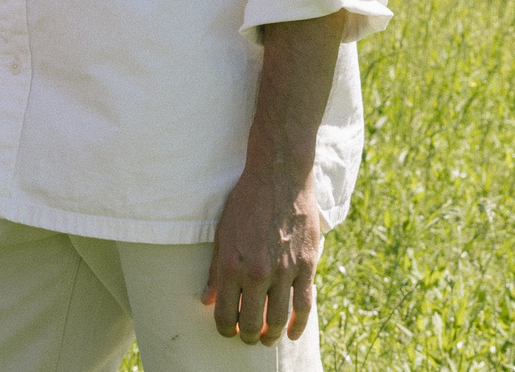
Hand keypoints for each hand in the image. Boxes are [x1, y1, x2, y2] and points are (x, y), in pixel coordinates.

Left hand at [201, 170, 323, 344]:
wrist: (279, 176)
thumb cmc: (246, 202)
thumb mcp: (222, 233)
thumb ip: (216, 270)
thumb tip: (207, 300)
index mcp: (232, 265)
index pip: (225, 314)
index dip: (225, 329)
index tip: (227, 331)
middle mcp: (257, 272)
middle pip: (251, 323)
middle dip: (247, 336)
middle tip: (247, 337)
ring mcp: (284, 270)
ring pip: (278, 320)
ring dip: (271, 335)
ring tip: (267, 338)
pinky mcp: (307, 265)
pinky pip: (304, 305)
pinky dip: (298, 325)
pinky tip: (291, 333)